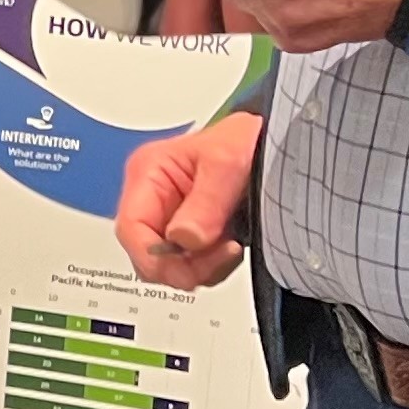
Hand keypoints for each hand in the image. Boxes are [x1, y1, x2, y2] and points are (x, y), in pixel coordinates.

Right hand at [115, 110, 262, 289]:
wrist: (278, 144)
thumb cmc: (249, 139)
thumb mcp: (227, 163)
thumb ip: (206, 203)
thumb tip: (183, 238)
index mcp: (148, 172)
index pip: (131, 227)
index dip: (154, 256)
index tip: (188, 270)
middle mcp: (154, 198)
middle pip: (146, 252)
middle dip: (181, 265)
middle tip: (219, 257)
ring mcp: (172, 218)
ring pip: (168, 264)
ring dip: (201, 267)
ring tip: (230, 247)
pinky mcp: (192, 232)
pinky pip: (190, 264)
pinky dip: (212, 266)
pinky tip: (230, 248)